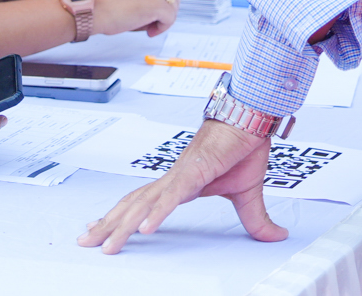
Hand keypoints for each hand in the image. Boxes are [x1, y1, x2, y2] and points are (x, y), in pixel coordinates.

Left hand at [80, 119, 285, 253]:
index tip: (101, 230)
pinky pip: (173, 196)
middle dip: (109, 224)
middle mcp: (173, 179)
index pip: (143, 203)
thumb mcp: (248, 194)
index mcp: (180, 184)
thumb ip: (255, 219)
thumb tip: (276, 236)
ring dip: (125, 224)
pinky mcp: (196, 171)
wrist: (251, 117)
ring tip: (108, 244)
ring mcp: (181, 175)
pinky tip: (146, 228)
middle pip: (134, 205)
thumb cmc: (243, 146)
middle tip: (86, 241)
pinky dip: (158, 212)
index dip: (121, 217)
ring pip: (146, 203)